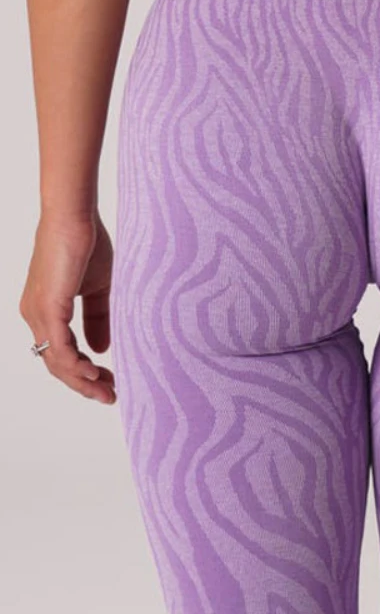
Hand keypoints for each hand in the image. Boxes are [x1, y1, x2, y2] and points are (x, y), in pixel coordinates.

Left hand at [19, 210, 116, 404]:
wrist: (75, 217)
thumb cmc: (86, 244)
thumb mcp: (98, 288)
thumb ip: (98, 318)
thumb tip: (101, 349)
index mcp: (44, 311)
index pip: (60, 354)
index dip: (83, 373)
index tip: (109, 382)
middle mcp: (35, 316)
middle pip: (57, 365)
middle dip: (84, 384)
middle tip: (110, 396)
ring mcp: (38, 313)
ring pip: (57, 361)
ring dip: (82, 380)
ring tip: (107, 390)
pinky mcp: (47, 307)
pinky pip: (60, 347)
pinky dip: (76, 364)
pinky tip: (93, 371)